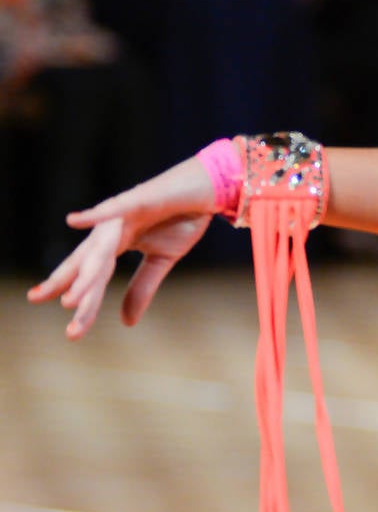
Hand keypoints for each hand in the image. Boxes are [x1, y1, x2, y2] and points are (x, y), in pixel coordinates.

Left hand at [26, 157, 217, 338]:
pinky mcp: (138, 200)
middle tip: (36, 299)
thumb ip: (141, 288)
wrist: (207, 188)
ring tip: (70, 300)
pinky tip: (75, 220)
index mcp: (115, 244)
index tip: (59, 320)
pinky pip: (115, 208)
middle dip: (64, 283)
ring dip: (85, 273)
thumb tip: (125, 323)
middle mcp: (111, 229)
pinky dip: (96, 215)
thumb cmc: (183, 219)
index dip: (75, 293)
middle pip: (86, 263)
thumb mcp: (163, 261)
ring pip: (100, 248)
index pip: (90, 274)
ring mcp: (122, 214)